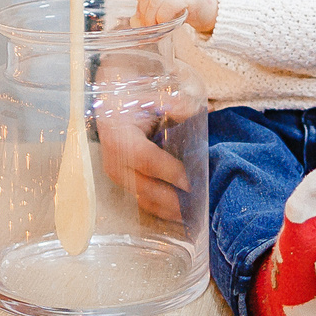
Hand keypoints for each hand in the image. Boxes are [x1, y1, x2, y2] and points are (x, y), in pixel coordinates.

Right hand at [97, 103, 190, 224]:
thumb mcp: (152, 99)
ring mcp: (117, 177)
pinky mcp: (122, 185)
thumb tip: (205, 110)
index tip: (190, 183)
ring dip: (168, 210)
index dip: (168, 172)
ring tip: (194, 216)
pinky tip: (181, 214)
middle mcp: (114, 161)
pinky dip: (162, 210)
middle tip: (198, 206)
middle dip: (172, 200)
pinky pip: (142, 201)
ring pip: (143, 199)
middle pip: (144, 186)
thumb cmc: (134, 105)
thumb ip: (177, 105)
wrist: (110, 112)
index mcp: (119, 136)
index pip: (145, 158)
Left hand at [133, 0, 218, 36]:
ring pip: (155, 0)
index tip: (145, 16)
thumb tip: (134, 22)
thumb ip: (152, 10)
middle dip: (144, 14)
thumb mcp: (169, 3)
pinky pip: (168, 5)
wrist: (218, 6)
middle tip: (149, 27)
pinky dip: (163, 17)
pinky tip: (167, 23)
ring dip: (153, 18)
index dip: (139, 3)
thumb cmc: (191, 6)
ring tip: (158, 27)